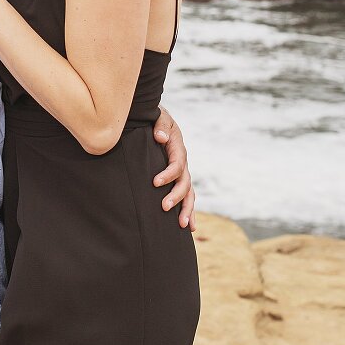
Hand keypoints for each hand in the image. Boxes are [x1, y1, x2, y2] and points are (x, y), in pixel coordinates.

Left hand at [152, 108, 195, 230]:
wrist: (157, 120)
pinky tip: (190, 228)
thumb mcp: (159, 117)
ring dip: (187, 210)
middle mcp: (183, 162)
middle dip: (176, 196)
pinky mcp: (178, 179)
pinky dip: (189, 211)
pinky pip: (187, 197)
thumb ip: (160, 126)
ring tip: (183, 225)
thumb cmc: (156, 119)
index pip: (177, 164)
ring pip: (189, 193)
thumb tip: (161, 138)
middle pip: (185, 183)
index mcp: (178, 148)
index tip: (155, 183)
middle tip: (164, 207)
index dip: (168, 174)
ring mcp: (183, 173)